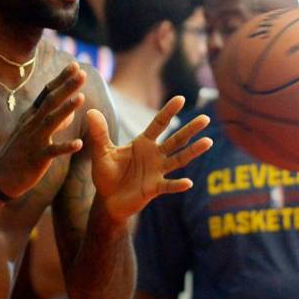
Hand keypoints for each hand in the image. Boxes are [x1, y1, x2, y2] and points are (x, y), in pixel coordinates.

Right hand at [0, 63, 87, 197]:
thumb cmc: (18, 153)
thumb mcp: (32, 133)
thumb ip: (50, 121)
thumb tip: (69, 113)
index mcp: (31, 116)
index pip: (48, 93)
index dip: (61, 79)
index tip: (76, 64)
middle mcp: (32, 124)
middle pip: (51, 101)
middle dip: (67, 86)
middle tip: (83, 73)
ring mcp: (33, 140)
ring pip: (51, 121)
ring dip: (66, 109)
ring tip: (82, 97)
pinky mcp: (35, 158)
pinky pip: (52, 151)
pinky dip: (65, 147)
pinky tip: (79, 143)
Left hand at [89, 96, 212, 221]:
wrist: (107, 200)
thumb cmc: (106, 174)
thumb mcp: (101, 152)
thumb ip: (99, 133)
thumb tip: (91, 111)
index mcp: (143, 143)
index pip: (159, 124)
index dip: (168, 112)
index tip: (180, 98)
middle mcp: (154, 155)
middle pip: (176, 140)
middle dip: (190, 129)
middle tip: (205, 119)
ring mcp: (157, 171)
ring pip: (179, 159)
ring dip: (193, 152)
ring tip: (208, 142)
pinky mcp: (154, 188)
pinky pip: (168, 186)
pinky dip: (178, 185)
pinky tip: (188, 183)